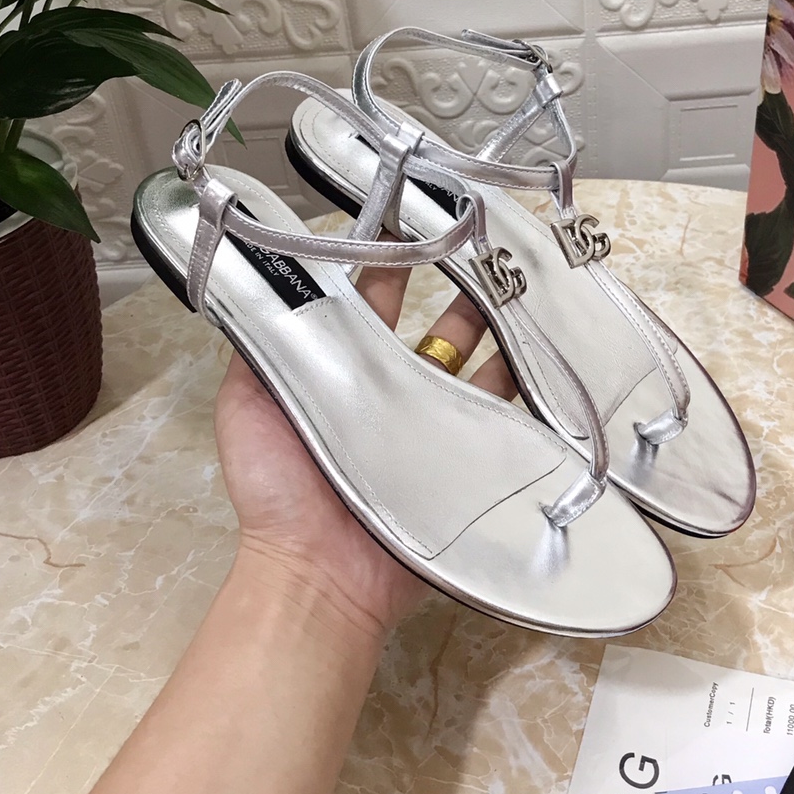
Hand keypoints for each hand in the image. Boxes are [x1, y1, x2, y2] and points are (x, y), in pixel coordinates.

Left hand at [213, 258, 517, 640]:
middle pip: (438, 327)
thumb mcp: (246, 405)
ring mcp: (434, 424)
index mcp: (348, 371)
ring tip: (529, 289)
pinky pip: (501, 416)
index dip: (392, 262)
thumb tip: (260, 286)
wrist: (318, 573)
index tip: (416, 220)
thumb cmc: (277, 488)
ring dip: (501, 328)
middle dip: (464, 286)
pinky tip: (546, 357)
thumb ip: (256, 349)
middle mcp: (396, 390)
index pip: (375, 301)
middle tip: (493, 247)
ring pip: (478, 363)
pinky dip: (525, 389)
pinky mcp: (465, 458)